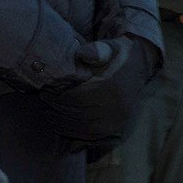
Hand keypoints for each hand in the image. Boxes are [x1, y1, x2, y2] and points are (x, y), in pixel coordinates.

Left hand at [36, 36, 147, 151]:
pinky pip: (92, 135)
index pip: (77, 97)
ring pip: (83, 127)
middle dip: (57, 109)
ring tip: (48, 114)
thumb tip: (84, 54)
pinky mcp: (117, 127)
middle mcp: (117, 106)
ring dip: (62, 123)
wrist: (138, 67)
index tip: (45, 91)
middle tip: (44, 102)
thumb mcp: (108, 47)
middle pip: (79, 113)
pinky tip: (60, 125)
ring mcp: (118, 119)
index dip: (57, 96)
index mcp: (112, 87)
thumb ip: (96, 50)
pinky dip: (73, 133)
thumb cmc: (116, 56)